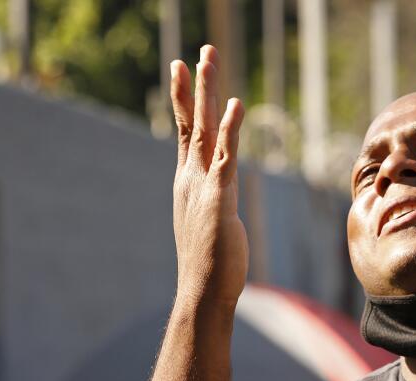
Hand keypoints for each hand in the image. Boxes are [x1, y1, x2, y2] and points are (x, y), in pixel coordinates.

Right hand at [171, 45, 247, 305]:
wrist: (204, 292)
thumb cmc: (210, 267)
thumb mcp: (209, 227)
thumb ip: (212, 209)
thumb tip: (218, 208)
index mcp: (187, 184)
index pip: (185, 133)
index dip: (183, 101)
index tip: (181, 68)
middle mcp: (189, 179)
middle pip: (189, 122)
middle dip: (192, 86)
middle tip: (196, 53)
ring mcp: (201, 186)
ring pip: (203, 130)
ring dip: (206, 93)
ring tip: (208, 60)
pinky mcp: (219, 197)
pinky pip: (226, 155)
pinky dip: (229, 128)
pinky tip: (235, 104)